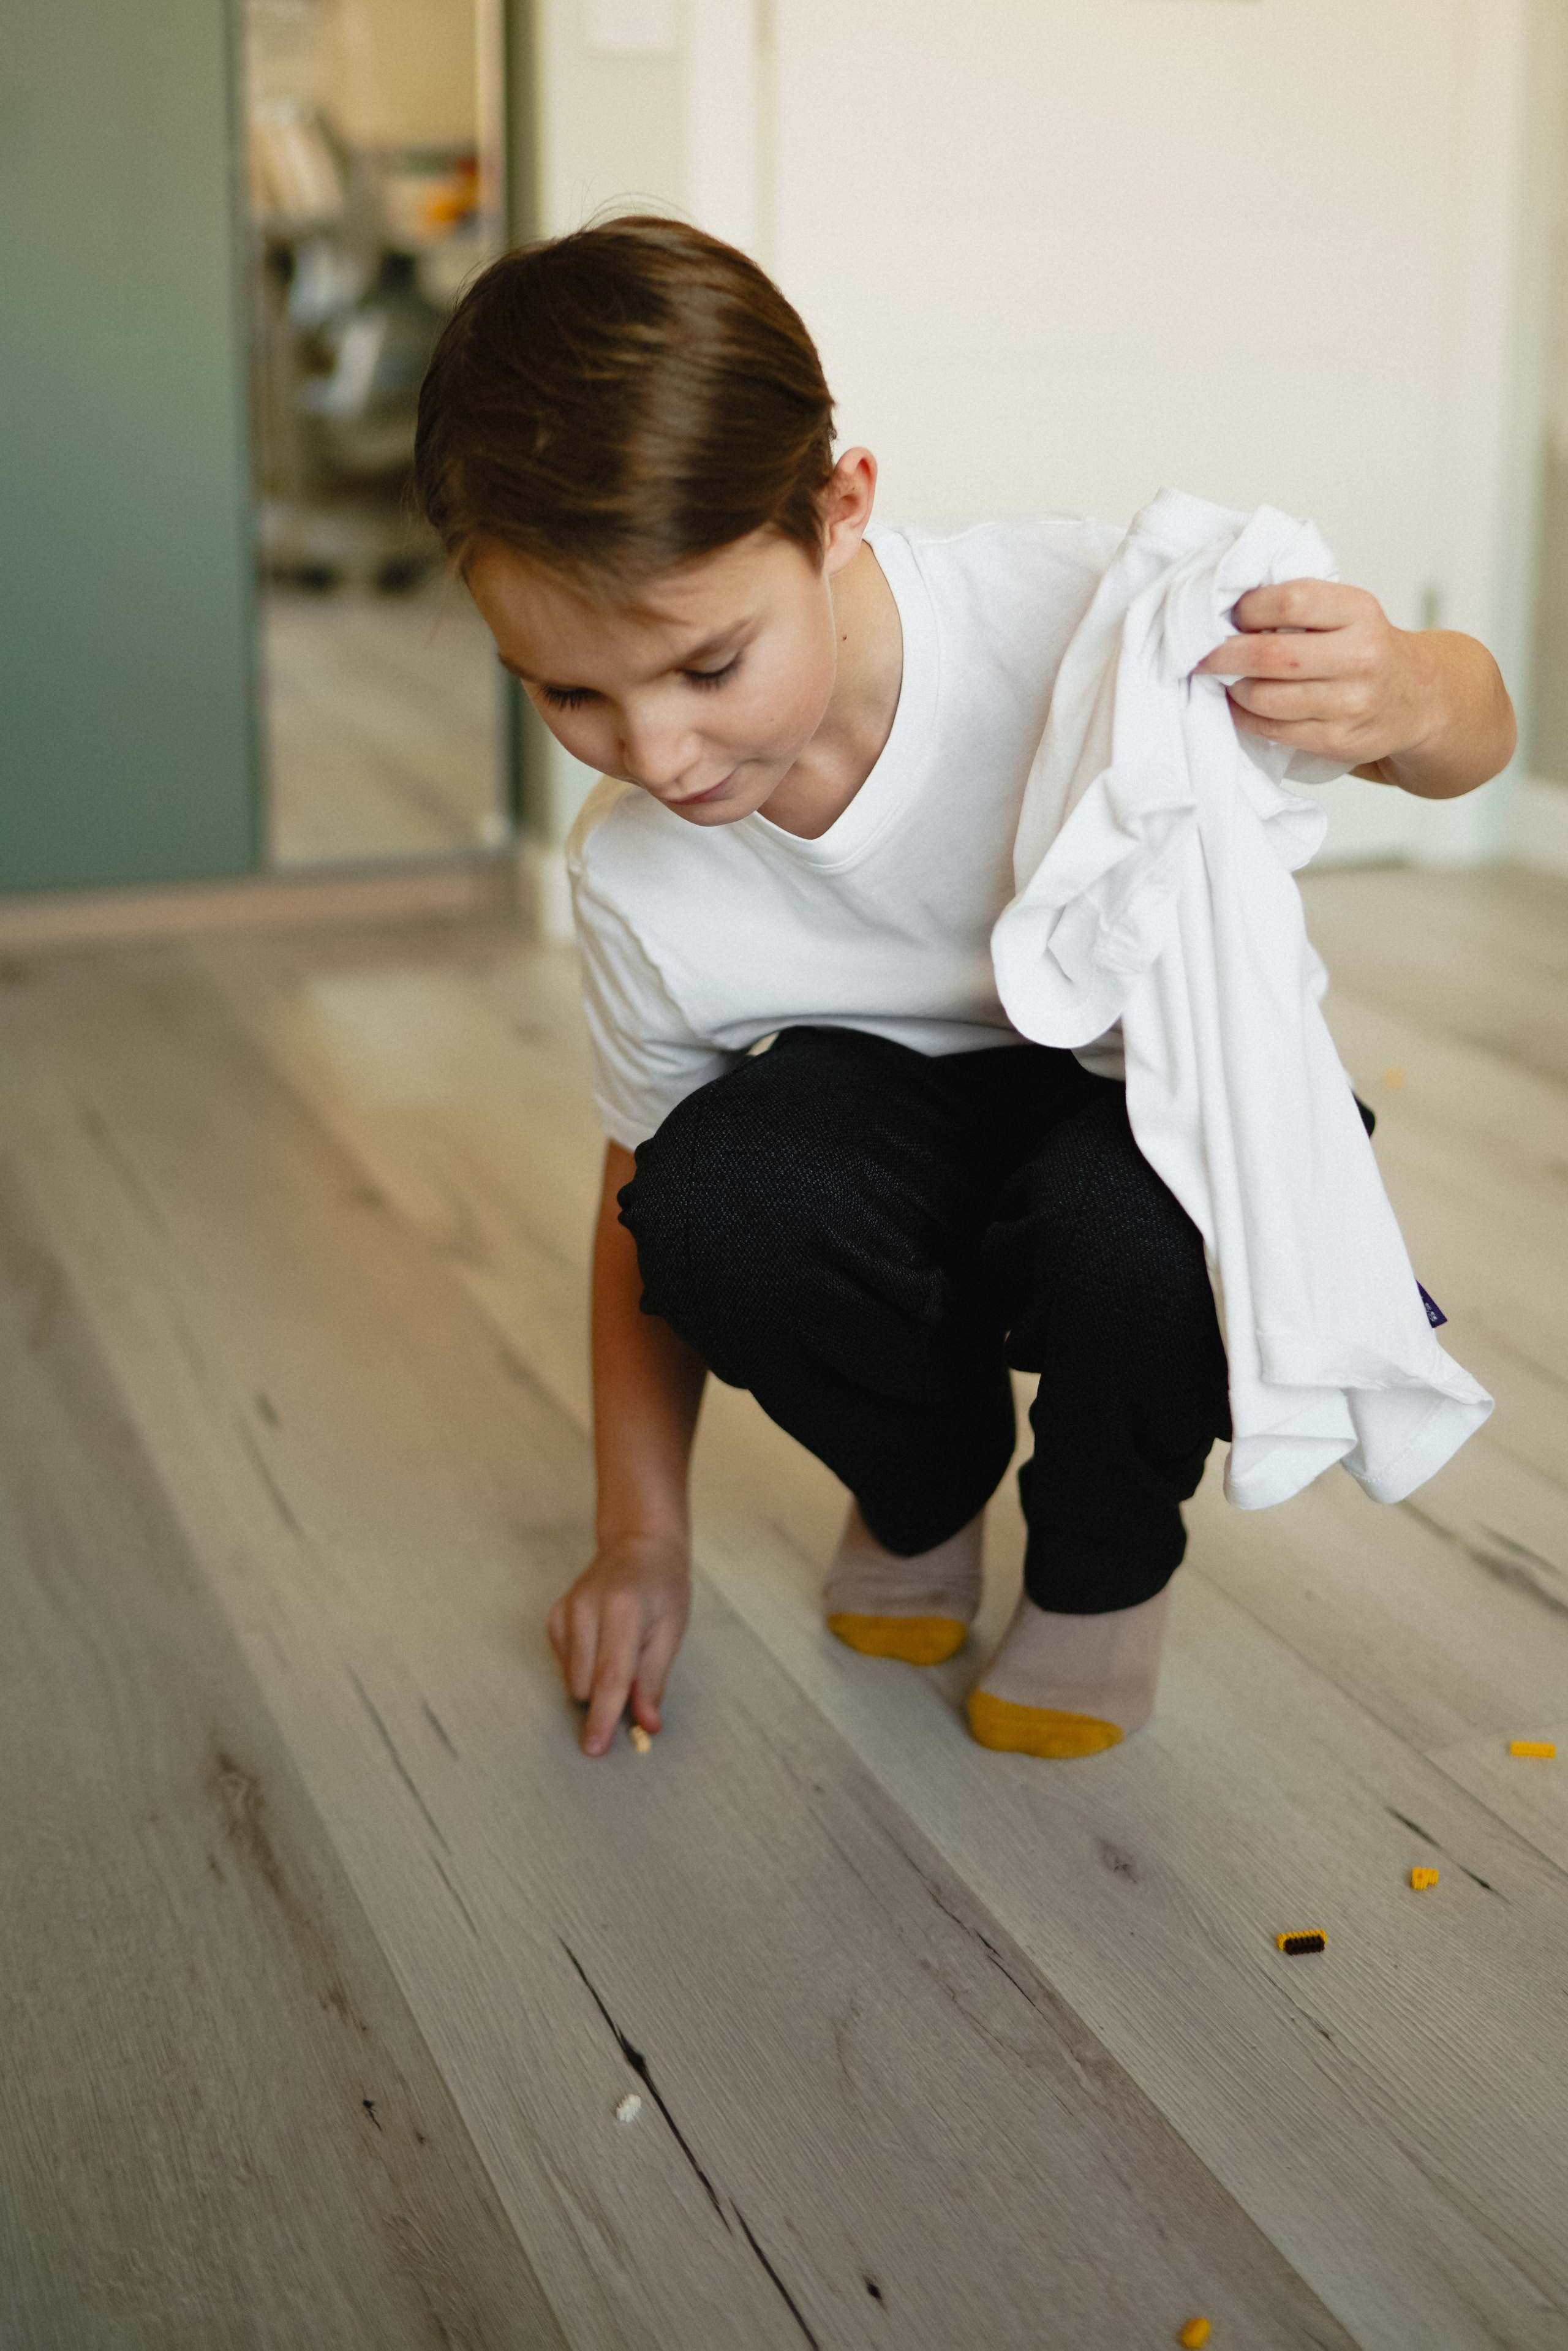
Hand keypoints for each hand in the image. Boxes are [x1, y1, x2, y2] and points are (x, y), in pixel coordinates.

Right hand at [547, 1532, 690, 1756]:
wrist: (639, 1546)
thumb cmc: (662, 1589)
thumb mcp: (671, 1632)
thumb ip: (654, 1681)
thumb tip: (646, 1726)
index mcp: (623, 1610)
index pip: (610, 1675)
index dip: (603, 1716)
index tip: (595, 1748)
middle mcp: (587, 1609)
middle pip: (585, 1685)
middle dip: (606, 1698)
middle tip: (635, 1671)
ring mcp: (566, 1611)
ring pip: (571, 1680)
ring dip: (595, 1682)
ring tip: (620, 1648)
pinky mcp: (554, 1617)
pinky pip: (564, 1665)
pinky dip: (583, 1666)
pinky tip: (601, 1641)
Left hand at [1196, 579, 1435, 772]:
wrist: (1416, 698)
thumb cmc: (1364, 647)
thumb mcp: (1347, 611)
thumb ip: (1301, 605)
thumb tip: (1227, 607)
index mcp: (1359, 612)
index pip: (1292, 601)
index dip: (1249, 608)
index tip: (1229, 614)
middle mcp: (1359, 657)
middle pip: (1271, 656)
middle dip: (1223, 655)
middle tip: (1200, 653)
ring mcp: (1350, 703)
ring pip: (1265, 698)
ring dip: (1232, 689)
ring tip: (1223, 679)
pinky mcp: (1337, 740)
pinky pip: (1273, 729)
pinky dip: (1245, 717)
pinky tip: (1240, 705)